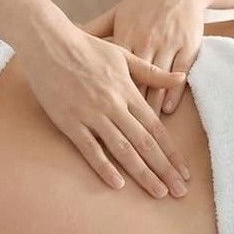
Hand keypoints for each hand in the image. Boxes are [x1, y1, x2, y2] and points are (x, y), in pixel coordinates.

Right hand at [17, 16, 190, 198]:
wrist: (49, 42)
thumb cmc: (87, 47)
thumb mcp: (124, 55)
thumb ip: (152, 73)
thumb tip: (181, 79)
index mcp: (128, 91)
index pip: (156, 128)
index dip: (172, 153)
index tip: (184, 172)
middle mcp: (114, 105)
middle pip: (145, 143)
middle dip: (164, 170)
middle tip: (179, 192)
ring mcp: (91, 115)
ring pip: (123, 149)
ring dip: (142, 173)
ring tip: (158, 192)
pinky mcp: (69, 122)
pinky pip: (90, 149)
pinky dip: (104, 167)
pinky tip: (118, 184)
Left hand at [81, 0, 211, 116]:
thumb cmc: (145, 3)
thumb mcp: (118, 14)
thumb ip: (95, 29)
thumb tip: (70, 36)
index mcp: (126, 36)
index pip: (112, 72)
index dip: (106, 95)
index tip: (98, 116)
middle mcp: (145, 42)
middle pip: (135, 82)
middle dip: (128, 108)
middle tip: (122, 131)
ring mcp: (167, 45)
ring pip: (158, 82)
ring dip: (152, 106)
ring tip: (145, 129)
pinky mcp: (187, 47)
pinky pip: (178, 74)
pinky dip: (173, 93)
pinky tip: (167, 109)